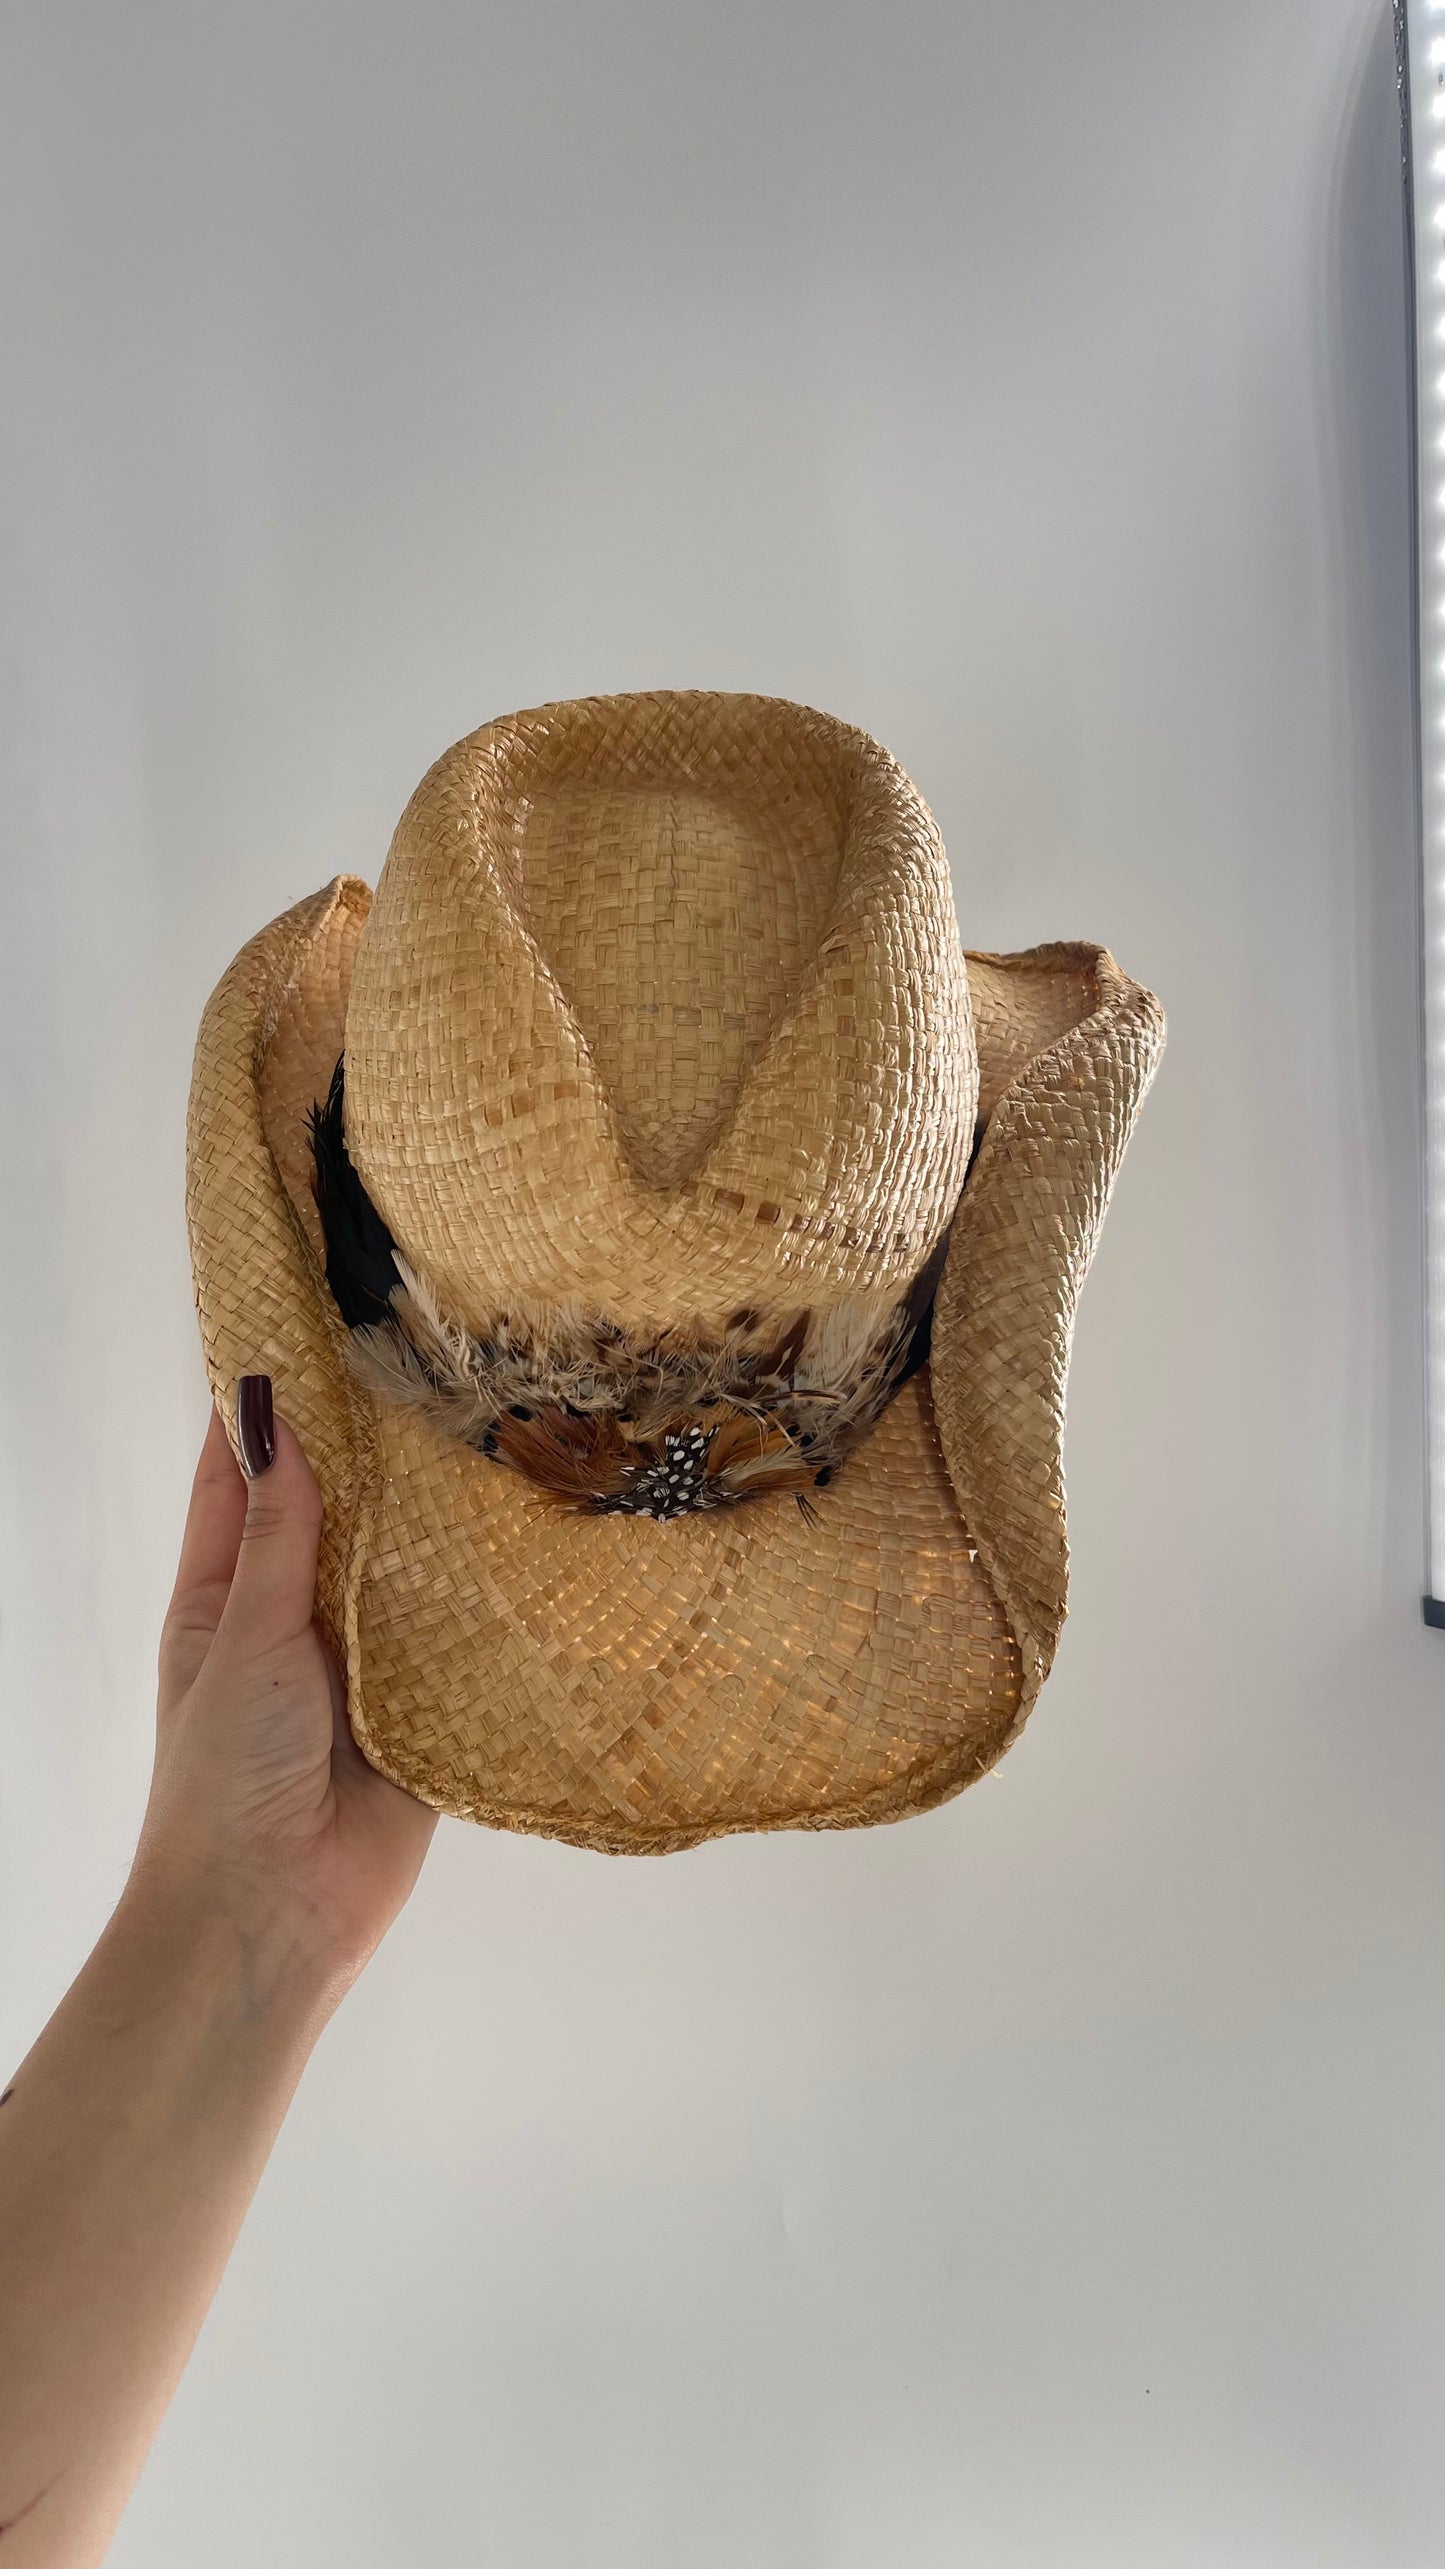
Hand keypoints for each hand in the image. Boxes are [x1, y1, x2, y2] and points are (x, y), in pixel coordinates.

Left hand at [129, 1381, 436, 2001]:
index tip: (309, 1325)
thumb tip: (274, 1412)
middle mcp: (297, 1619)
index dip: (270, 1405)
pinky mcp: (427, 1711)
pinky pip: (458, 1641)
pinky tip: (534, 1537)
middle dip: (376, 1450)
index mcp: (227, 1594)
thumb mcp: (246, 1635)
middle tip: (435, 1362)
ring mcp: (364, 1664)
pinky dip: (486, 1601)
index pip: (246, 1475)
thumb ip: (278, 1531)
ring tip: (497, 1428)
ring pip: (406, 1570)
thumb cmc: (225, 1776)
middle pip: (339, 1513)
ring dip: (438, 1521)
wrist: (271, 1918)